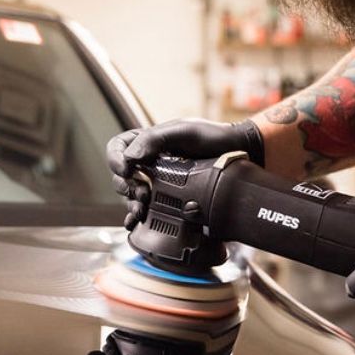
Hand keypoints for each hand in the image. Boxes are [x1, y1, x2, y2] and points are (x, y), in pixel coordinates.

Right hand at [106, 118, 263, 228]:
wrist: (239, 154)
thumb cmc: (213, 138)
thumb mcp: (184, 132)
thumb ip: (155, 139)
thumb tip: (131, 157)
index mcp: (148, 143)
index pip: (118, 148)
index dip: (115, 159)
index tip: (127, 169)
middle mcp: (149, 163)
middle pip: (121, 176)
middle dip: (126, 186)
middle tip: (143, 192)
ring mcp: (158, 183)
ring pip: (130, 195)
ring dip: (131, 203)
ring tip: (143, 207)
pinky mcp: (168, 200)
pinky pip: (146, 210)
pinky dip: (137, 217)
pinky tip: (136, 222)